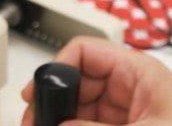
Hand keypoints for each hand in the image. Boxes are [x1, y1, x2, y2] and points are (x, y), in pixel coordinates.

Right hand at [20, 37, 171, 124]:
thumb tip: (60, 125)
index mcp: (137, 71)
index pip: (86, 52)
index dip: (58, 69)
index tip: (38, 94)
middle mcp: (129, 89)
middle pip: (77, 86)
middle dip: (55, 103)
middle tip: (34, 122)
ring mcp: (128, 114)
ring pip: (81, 112)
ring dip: (62, 120)